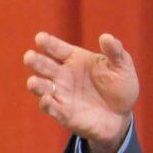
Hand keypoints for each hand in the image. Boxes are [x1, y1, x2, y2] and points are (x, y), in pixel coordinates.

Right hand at [24, 32, 139, 152]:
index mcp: (74, 58)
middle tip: (29, 57)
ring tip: (32, 82)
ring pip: (42, 87)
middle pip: (44, 65)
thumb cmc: (119, 87)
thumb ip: (115, 52)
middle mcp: (63, 75)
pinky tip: (46, 99)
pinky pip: (51, 108)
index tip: (40, 38)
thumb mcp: (122, 67)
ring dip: (36, 84)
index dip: (48, 43)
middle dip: (36, 61)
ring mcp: (61, 94)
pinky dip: (46, 104)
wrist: (122, 116)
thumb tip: (106, 37)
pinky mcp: (63, 113)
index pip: (56, 48)